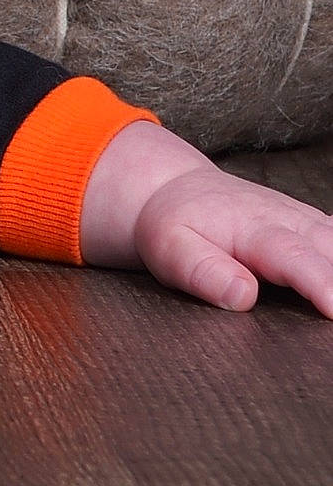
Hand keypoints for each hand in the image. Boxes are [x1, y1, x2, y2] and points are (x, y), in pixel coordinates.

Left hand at [81, 120, 332, 315]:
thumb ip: (203, 272)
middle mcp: (289, 220)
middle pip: (332, 251)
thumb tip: (242, 296)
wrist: (176, 189)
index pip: (294, 257)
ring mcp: (306, 221)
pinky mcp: (314, 228)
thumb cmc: (174, 225)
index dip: (320, 282)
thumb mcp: (170, 249)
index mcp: (254, 229)